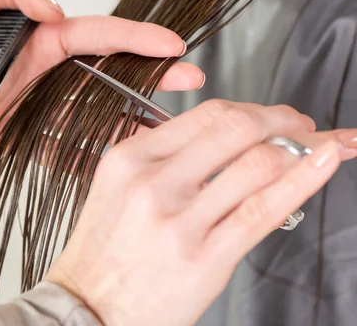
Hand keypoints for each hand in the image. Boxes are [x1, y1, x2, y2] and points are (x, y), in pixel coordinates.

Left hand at [0, 0, 201, 150]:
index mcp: (38, 34)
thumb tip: (53, 4)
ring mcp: (33, 105)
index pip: (98, 33)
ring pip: (90, 115)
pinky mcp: (16, 136)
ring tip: (163, 134)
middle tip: (190, 84)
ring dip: (126, 124)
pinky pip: (57, 150)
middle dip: (150, 78)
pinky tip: (113, 167)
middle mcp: (43, 71)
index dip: (137, 37)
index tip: (173, 44)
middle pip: (107, 75)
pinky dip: (84, 160)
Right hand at [45, 99, 356, 324]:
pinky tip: (326, 162)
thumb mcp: (113, 189)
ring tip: (321, 147)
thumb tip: (214, 140)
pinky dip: (304, 180)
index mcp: (129, 159)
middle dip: (282, 119)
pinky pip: (264, 210)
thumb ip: (157, 159)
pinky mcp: (205, 258)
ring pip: (258, 163)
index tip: (271, 116)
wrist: (87, 310)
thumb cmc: (101, 254)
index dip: (252, 108)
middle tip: (302, 125)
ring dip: (303, 147)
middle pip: (237, 128)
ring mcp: (180, 220)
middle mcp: (154, 182)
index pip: (205, 114)